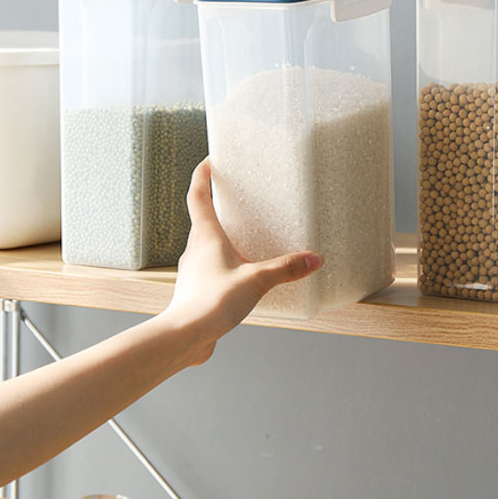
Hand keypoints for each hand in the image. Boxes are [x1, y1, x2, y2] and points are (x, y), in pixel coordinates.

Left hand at [164, 159, 322, 364]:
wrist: (185, 336)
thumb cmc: (210, 302)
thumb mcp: (256, 280)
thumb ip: (285, 268)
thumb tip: (312, 259)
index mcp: (206, 236)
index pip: (197, 195)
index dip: (202, 175)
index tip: (210, 161)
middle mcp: (196, 249)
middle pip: (202, 218)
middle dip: (216, 205)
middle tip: (234, 198)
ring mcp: (195, 270)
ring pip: (206, 245)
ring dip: (221, 237)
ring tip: (244, 237)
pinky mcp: (198, 290)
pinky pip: (212, 269)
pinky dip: (225, 264)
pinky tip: (241, 276)